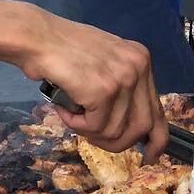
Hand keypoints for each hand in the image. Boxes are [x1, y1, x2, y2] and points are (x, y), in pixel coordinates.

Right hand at [18, 11, 166, 157]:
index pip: (158, 110)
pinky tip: (63, 108)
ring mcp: (122, 78)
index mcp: (141, 60)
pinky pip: (93, 127)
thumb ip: (120, 87)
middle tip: (97, 141)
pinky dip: (75, 124)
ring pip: (114, 131)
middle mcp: (138, 67)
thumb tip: (128, 125)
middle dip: (119, 143)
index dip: (156, 139)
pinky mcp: (102, 90)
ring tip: (69, 111)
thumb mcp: (103, 62)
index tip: (149, 156)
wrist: (35, 37)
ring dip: (88, 130)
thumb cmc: (60, 49)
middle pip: (143, 126)